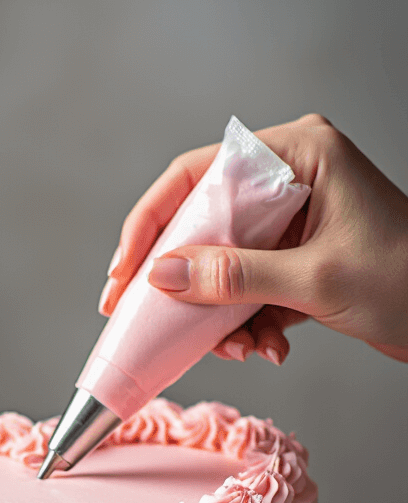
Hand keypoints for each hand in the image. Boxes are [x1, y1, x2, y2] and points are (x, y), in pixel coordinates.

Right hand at [100, 114, 407, 365]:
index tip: (123, 274)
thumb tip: (163, 276)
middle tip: (142, 315)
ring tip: (236, 349)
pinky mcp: (301, 256)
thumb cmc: (407, 281)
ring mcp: (297, 218)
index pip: (198, 174)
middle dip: (183, 280)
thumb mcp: (313, 281)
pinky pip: (251, 285)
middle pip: (205, 221)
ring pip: (225, 262)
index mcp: (298, 152)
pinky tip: (268, 348)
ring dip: (221, 313)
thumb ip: (234, 277)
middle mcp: (293, 176)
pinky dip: (250, 322)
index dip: (151, 224)